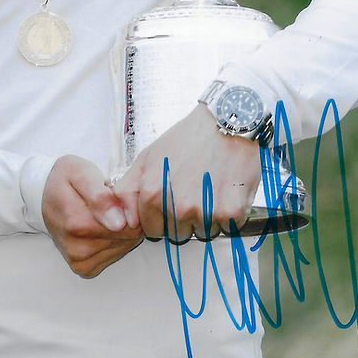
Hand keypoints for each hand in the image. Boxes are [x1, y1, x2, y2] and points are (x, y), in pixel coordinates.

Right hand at [42, 155, 143, 276]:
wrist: (44, 195)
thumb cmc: (65, 181)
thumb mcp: (81, 174)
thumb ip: (100, 197)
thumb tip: (118, 223)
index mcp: (77, 224)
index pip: (130, 225)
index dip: (129, 207)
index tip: (115, 195)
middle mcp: (77, 249)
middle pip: (128, 236)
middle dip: (125, 217)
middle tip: (108, 203)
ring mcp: (80, 261)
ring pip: (124, 245)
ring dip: (120, 229)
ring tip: (103, 214)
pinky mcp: (84, 268)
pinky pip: (114, 255)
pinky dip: (114, 241)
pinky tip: (102, 227)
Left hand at [113, 106, 260, 242]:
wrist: (227, 122)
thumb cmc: (188, 138)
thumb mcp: (147, 158)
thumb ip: (127, 191)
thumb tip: (125, 222)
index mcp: (152, 195)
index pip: (153, 230)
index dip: (164, 217)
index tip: (174, 199)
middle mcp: (177, 207)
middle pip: (178, 235)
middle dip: (185, 219)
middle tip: (195, 191)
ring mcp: (205, 211)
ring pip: (203, 233)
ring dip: (208, 218)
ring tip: (211, 189)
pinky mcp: (231, 212)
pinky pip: (228, 228)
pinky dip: (230, 214)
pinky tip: (227, 190)